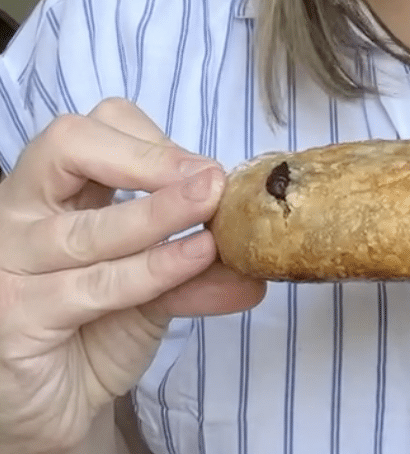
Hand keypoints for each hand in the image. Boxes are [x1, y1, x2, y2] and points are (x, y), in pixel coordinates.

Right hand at [0, 98, 265, 453]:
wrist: (57, 405)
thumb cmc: (97, 329)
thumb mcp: (155, 285)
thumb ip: (197, 264)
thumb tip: (257, 255)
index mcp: (54, 192)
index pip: (89, 131)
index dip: (149, 141)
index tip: (205, 169)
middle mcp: (22, 215)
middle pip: (68, 147)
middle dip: (149, 159)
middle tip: (212, 180)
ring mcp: (11, 263)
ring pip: (89, 227)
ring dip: (163, 216)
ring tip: (217, 220)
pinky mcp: (17, 315)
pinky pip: (93, 286)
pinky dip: (153, 270)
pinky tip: (196, 259)